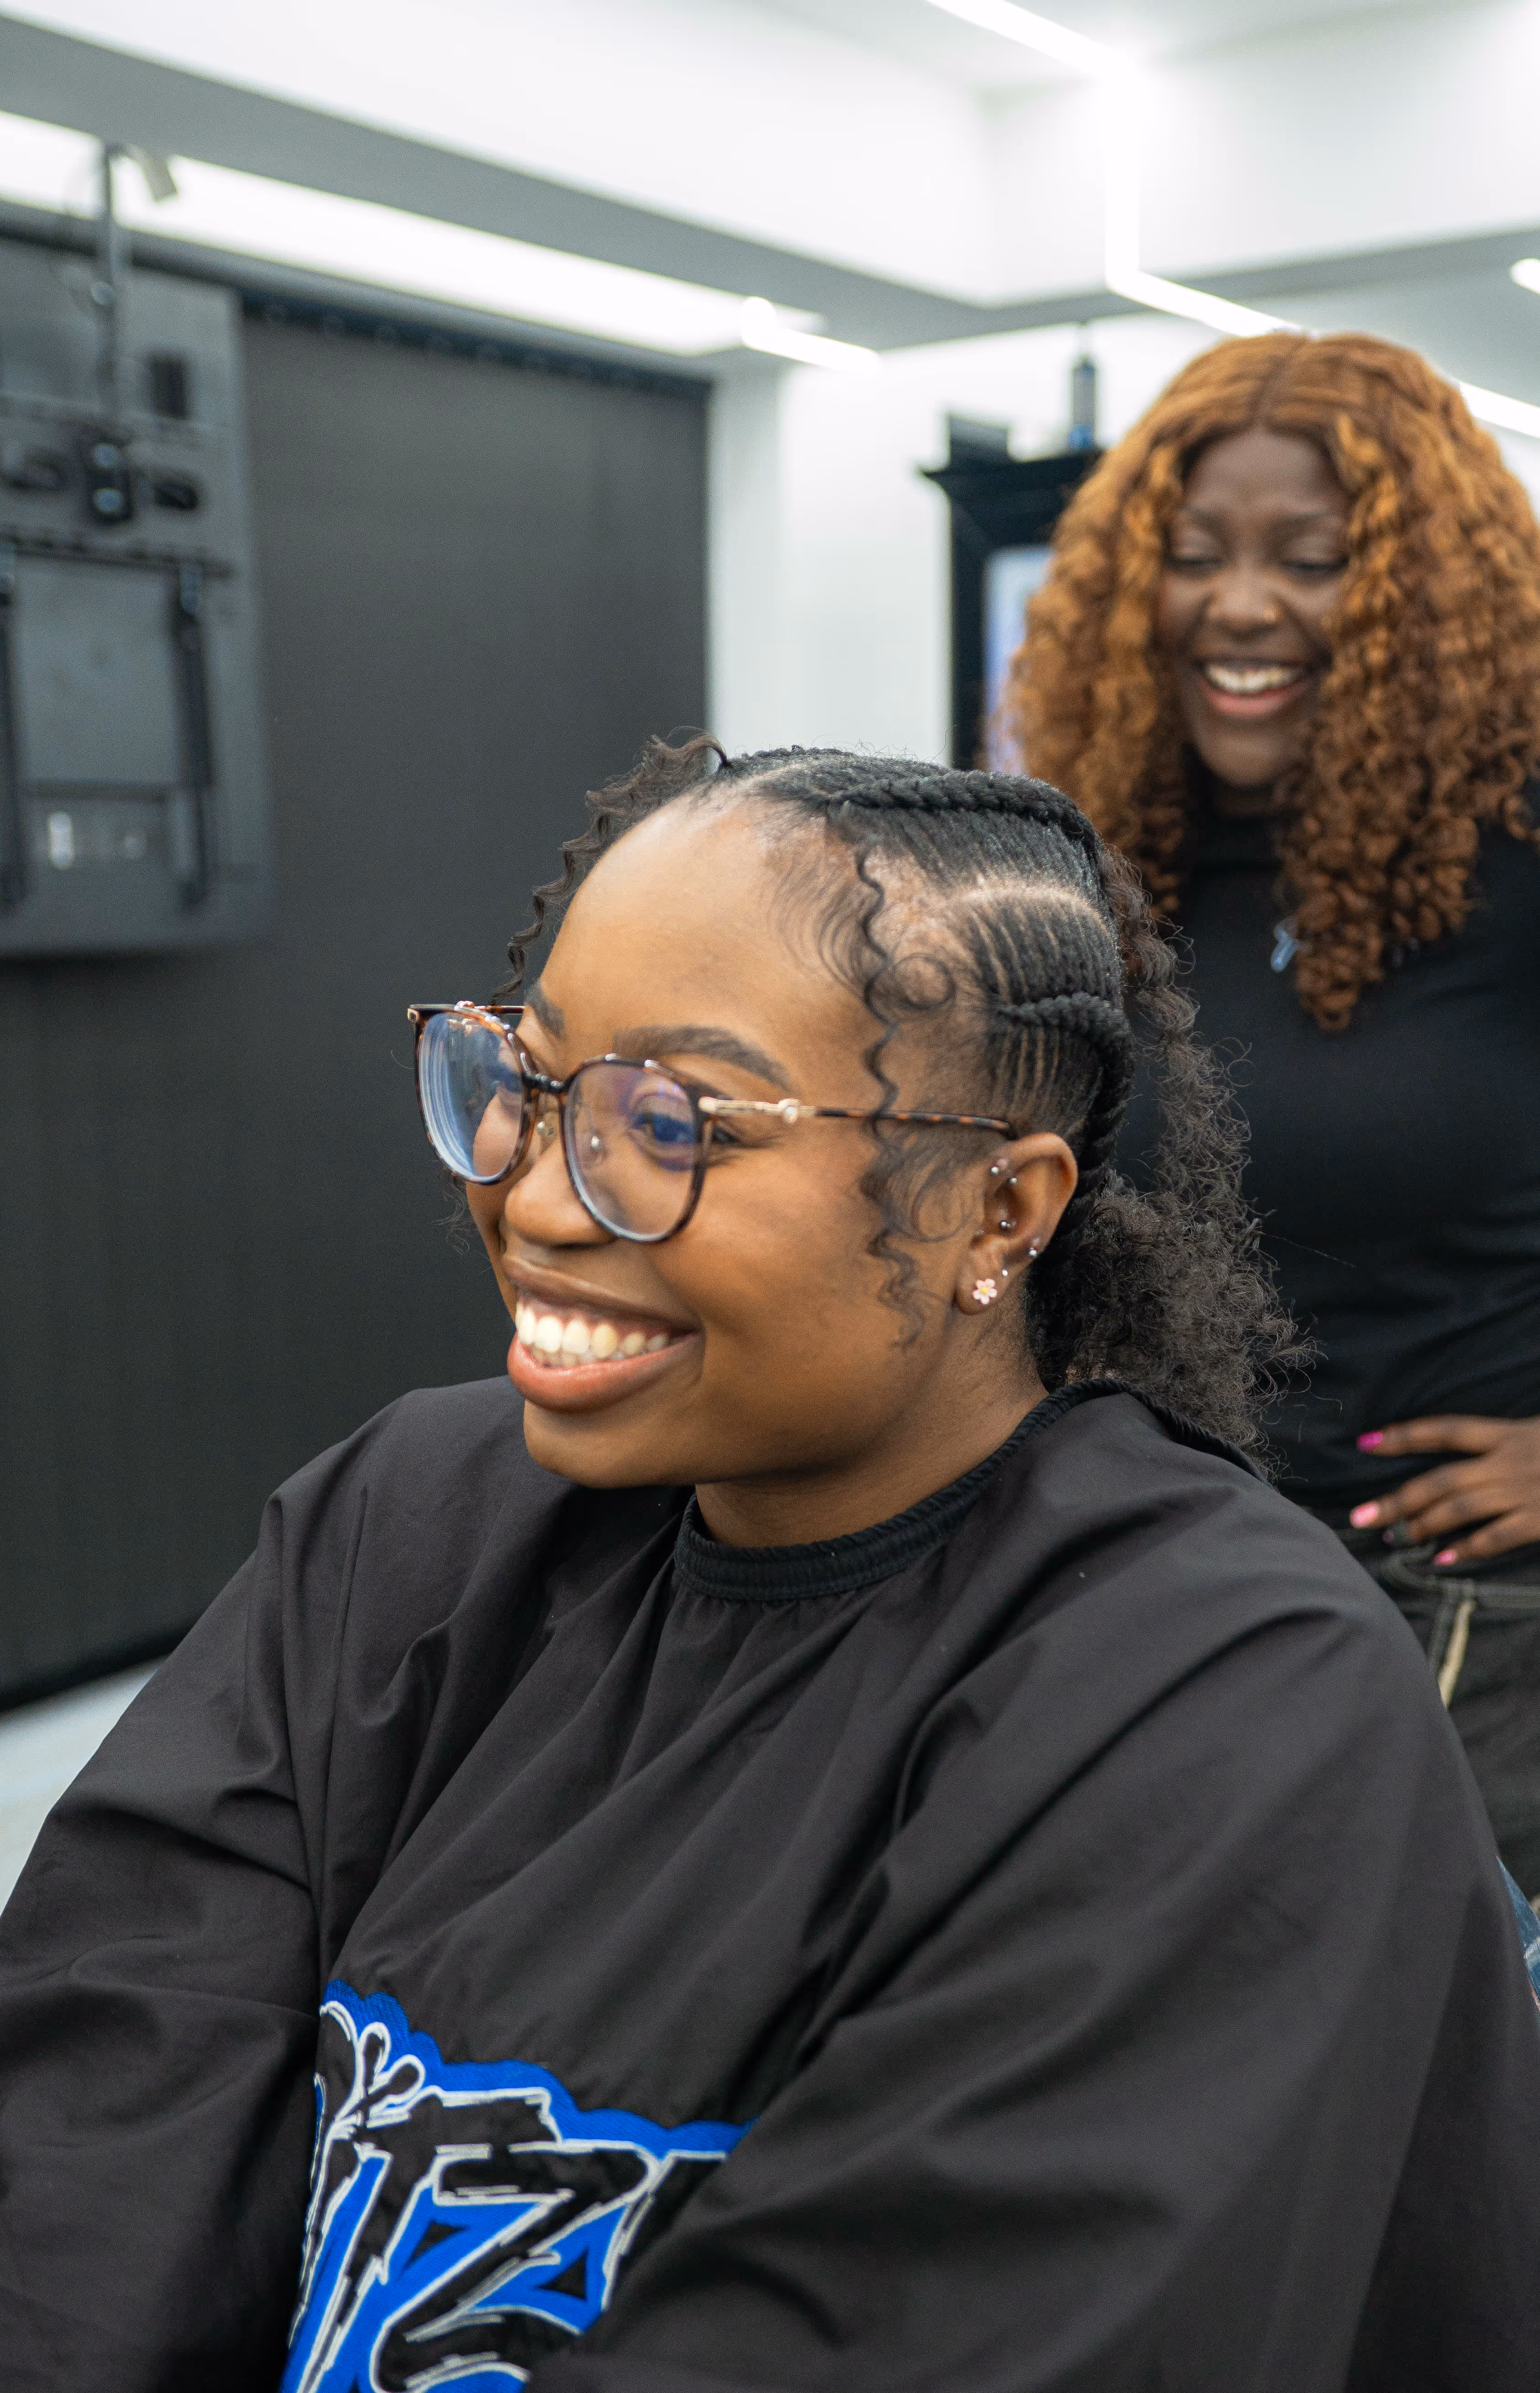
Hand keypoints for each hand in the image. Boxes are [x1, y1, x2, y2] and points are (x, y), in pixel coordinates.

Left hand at [1350, 1415, 1539, 1564]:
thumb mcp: (1537, 1432)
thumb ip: (1506, 1439)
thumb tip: (1473, 1449)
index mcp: (1507, 1434)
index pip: (1446, 1430)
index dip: (1405, 1436)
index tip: (1365, 1443)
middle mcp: (1508, 1461)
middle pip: (1442, 1479)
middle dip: (1398, 1498)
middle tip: (1359, 1516)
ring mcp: (1524, 1491)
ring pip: (1461, 1507)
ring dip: (1424, 1524)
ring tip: (1396, 1537)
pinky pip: (1497, 1536)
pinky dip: (1469, 1549)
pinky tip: (1442, 1559)